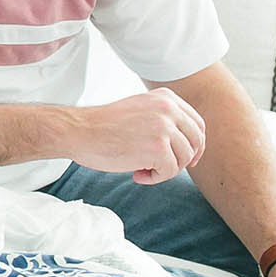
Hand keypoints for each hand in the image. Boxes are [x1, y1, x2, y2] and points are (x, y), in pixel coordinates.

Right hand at [67, 88, 205, 184]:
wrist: (78, 131)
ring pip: (184, 158)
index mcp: (165, 98)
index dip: (195, 144)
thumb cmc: (103, 126)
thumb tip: (191, 144)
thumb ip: (164, 118)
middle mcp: (168, 109)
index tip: (186, 158)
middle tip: (165, 169)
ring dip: (165, 169)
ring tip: (142, 169)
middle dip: (185, 160)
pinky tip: (136, 174)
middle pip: (196, 141)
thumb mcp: (140, 110)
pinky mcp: (158, 148)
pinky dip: (154, 178)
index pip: (197, 124)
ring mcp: (164, 128)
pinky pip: (170, 172)